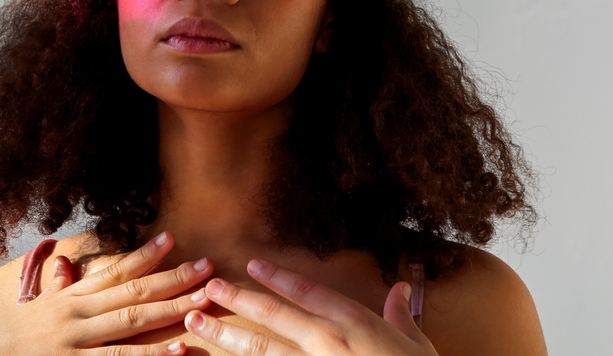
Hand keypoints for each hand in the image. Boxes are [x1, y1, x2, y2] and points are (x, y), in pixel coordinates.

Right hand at [0, 232, 212, 355]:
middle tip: (209, 266)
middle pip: (135, 291)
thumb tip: (65, 265)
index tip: (172, 238)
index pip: (114, 270)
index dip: (145, 255)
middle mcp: (78, 313)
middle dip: (174, 278)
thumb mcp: (31, 305)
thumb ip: (55, 287)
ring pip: (133, 321)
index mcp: (69, 298)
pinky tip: (179, 351)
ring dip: (173, 309)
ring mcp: (78, 340)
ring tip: (204, 300)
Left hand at [183, 259, 439, 355]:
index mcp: (354, 323)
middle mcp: (328, 342)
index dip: (277, 277)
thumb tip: (399, 287)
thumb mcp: (416, 342)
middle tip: (208, 290)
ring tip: (196, 326)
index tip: (252, 265)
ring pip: (261, 351)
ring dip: (225, 338)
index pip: (307, 291)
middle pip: (273, 316)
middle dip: (237, 300)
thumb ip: (400, 313)